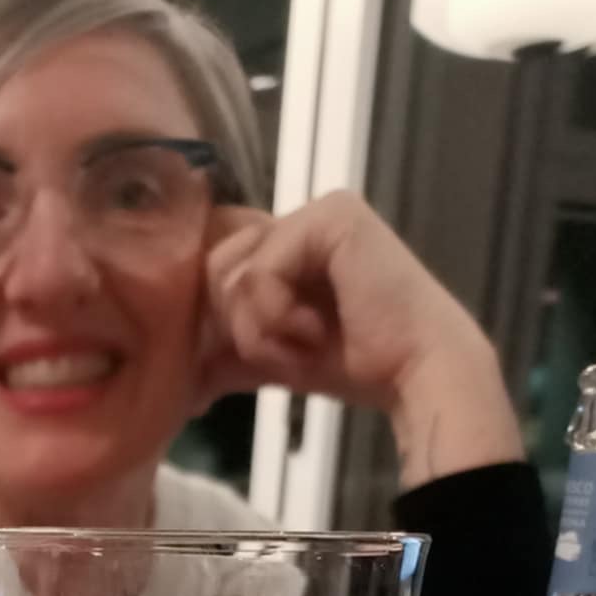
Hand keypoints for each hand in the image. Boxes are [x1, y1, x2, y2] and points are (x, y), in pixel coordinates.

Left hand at [198, 192, 522, 487]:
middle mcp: (300, 217)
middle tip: (286, 352)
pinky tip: (318, 329)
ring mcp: (317, 210)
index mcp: (287, 242)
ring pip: (231, 271)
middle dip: (235, 328)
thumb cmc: (355, 364)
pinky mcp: (331, 216)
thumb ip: (226, 355)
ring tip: (305, 341)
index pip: (213, 265)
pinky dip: (277, 316)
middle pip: (212, 267)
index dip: (214, 317)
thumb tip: (181, 385)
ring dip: (257, 328)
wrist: (413, 372)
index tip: (238, 362)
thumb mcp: (272, 357)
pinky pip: (261, 271)